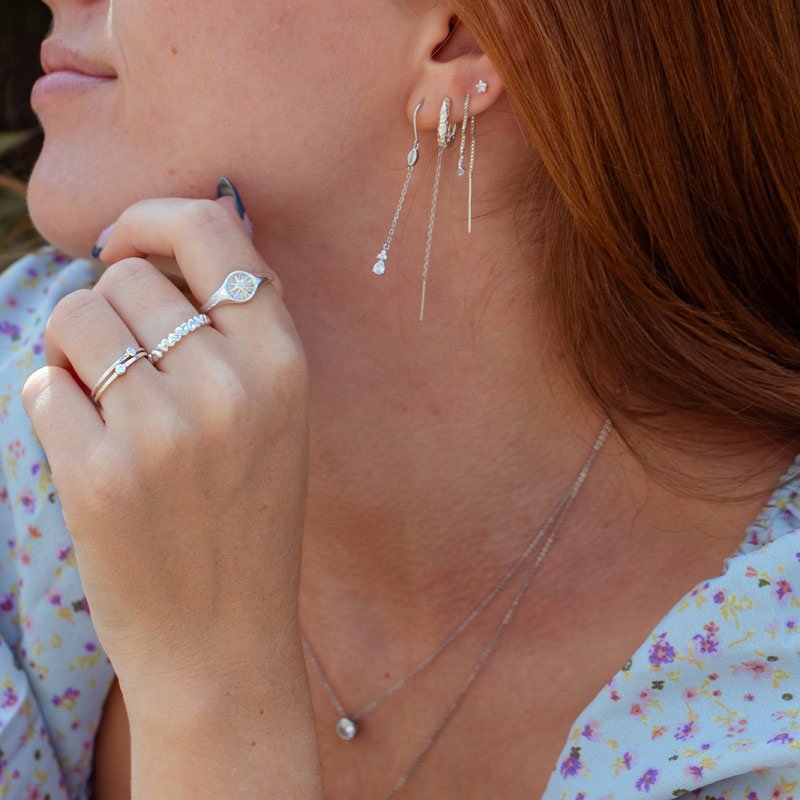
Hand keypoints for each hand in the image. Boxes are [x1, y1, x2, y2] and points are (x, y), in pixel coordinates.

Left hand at [21, 189, 310, 717]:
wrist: (225, 637)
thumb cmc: (247, 518)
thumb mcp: (276, 415)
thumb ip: (238, 328)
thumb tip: (173, 240)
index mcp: (284, 364)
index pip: (213, 232)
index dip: (156, 218)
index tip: (125, 243)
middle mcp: (231, 386)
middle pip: (128, 277)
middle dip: (111, 305)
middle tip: (124, 363)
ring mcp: (164, 431)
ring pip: (76, 318)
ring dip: (72, 348)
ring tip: (99, 398)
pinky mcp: (99, 475)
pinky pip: (43, 385)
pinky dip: (52, 404)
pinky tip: (86, 446)